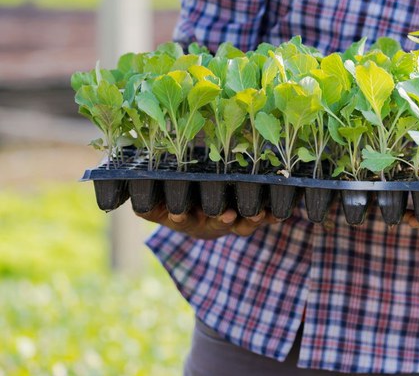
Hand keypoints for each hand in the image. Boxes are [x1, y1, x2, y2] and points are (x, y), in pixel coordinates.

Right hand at [137, 203, 279, 239]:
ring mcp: (235, 221)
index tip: (178, 215)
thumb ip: (148, 204)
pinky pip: (266, 217)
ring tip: (257, 213)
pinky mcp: (255, 216)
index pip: (182, 218)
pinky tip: (283, 210)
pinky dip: (274, 215)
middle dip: (222, 220)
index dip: (181, 218)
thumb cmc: (179, 203)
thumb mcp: (159, 207)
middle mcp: (212, 222)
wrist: (205, 211)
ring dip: (250, 219)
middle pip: (217, 223)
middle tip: (225, 215)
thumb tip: (134, 197)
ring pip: (244, 224)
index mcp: (188, 218)